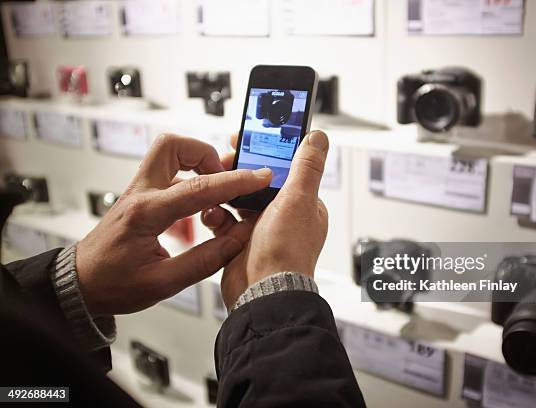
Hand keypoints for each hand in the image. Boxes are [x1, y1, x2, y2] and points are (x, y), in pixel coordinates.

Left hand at [76, 133, 272, 316]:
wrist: (80, 285)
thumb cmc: (113, 284)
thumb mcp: (162, 283)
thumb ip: (204, 261)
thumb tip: (237, 240)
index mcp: (146, 213)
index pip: (199, 187)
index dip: (235, 181)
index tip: (259, 177)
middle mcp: (141, 194)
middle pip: (174, 146)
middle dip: (207, 154)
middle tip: (225, 178)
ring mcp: (138, 192)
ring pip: (169, 153)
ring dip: (198, 163)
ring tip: (216, 192)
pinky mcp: (140, 197)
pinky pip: (169, 174)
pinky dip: (191, 181)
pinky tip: (200, 207)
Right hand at [203, 131, 328, 307]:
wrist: (262, 292)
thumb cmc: (286, 252)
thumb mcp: (299, 200)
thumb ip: (307, 167)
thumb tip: (319, 137)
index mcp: (302, 203)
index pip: (284, 166)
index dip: (266, 150)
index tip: (248, 137)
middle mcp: (282, 215)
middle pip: (257, 180)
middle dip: (239, 170)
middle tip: (224, 160)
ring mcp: (260, 229)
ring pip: (237, 198)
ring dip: (224, 192)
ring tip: (215, 187)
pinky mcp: (239, 241)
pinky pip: (224, 220)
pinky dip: (216, 216)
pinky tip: (213, 215)